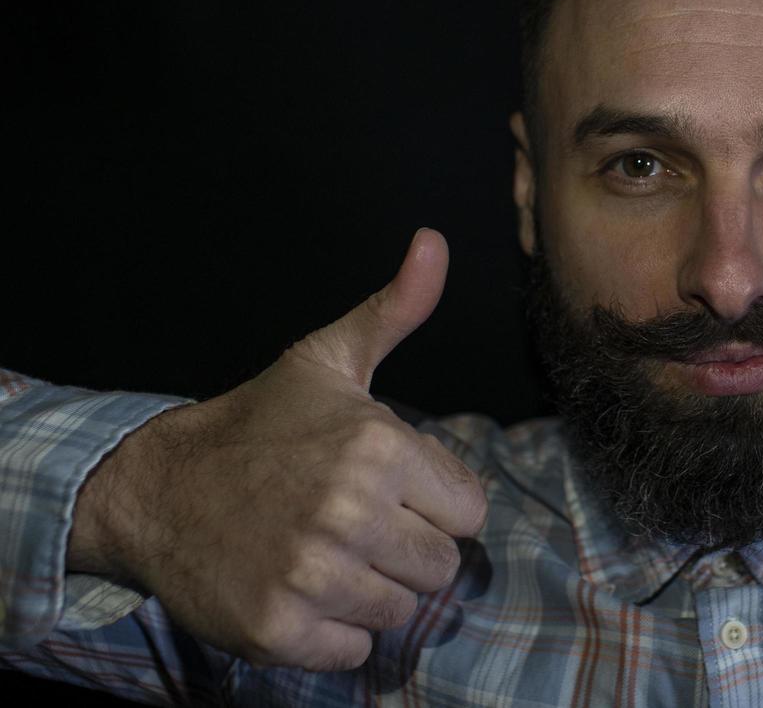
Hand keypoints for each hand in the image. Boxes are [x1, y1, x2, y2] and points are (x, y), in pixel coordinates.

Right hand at [67, 228, 487, 670]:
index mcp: (380, 448)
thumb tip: (433, 242)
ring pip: (401, 611)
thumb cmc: (261, 424)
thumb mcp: (330, 359)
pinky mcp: (278, 630)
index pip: (471, 511)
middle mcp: (351, 514)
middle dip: (409, 549)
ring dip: (372, 591)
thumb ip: (396, 309)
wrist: (160, 486)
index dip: (435, 502)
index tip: (391, 489)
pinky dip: (334, 633)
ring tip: (326, 553)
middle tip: (356, 523)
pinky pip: (354, 652)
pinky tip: (301, 590)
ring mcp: (312, 577)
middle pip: (442, 567)